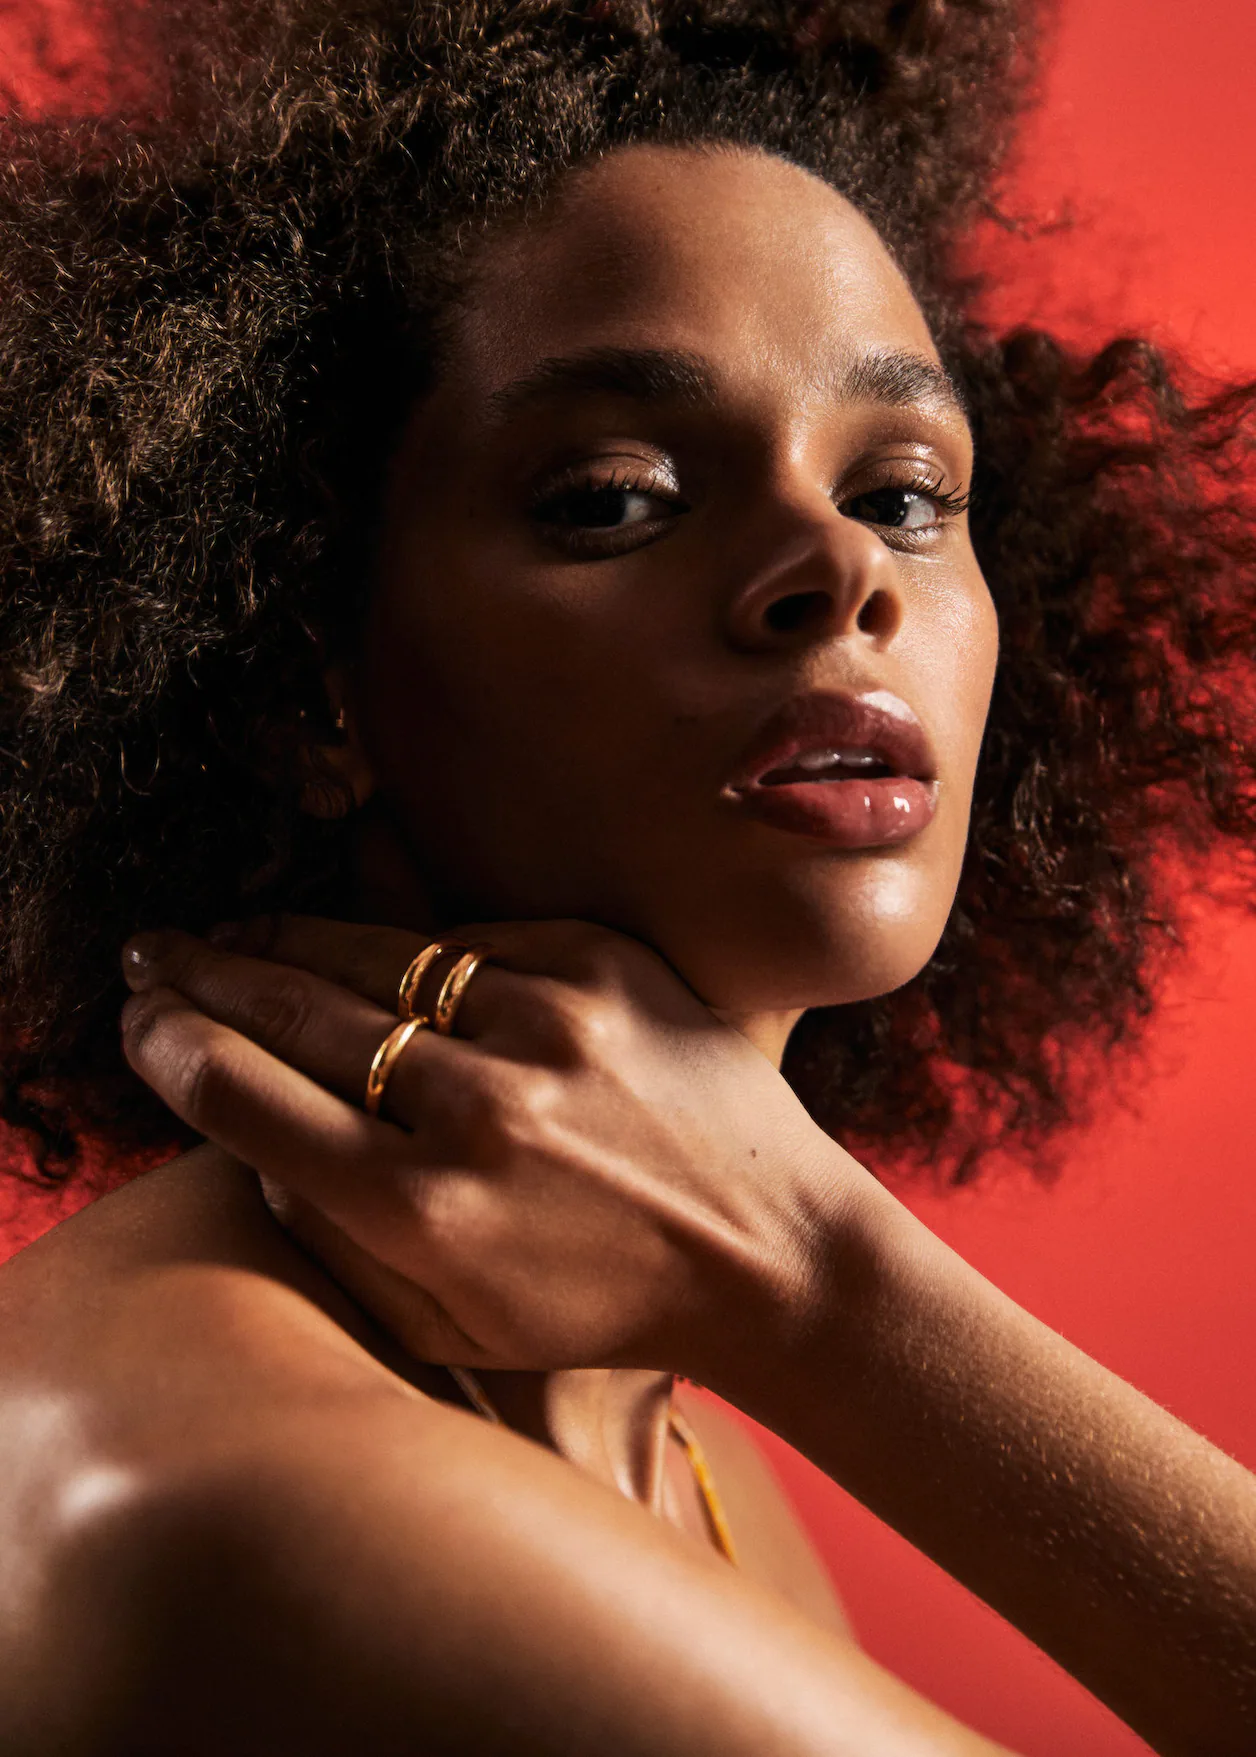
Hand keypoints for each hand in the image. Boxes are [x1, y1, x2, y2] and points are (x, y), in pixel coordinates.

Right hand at [119, 916, 869, 1382]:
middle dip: (207, 979)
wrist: (770, 1252)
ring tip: (236, 937)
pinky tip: (389, 966)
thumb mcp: (452, 1328)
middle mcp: (482, 1111)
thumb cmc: (601, 1304)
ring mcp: (551, 1024)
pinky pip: (473, 941)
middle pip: (297, 1013)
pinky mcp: (607, 965)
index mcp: (430, 1215)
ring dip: (289, 942)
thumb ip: (339, 1245)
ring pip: (377, 957)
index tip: (144, 1026)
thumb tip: (255, 1139)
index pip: (252, 1104)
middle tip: (157, 958)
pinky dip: (423, 955)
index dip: (177, 1052)